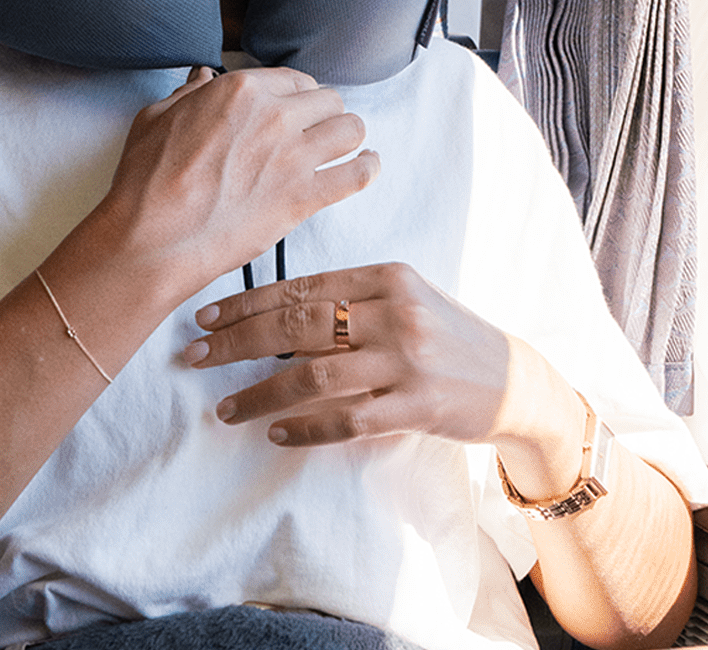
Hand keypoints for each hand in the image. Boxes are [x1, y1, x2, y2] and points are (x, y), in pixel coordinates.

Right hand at [102, 67, 378, 297]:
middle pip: (329, 100)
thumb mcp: (156, 117)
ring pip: (351, 130)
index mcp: (241, 90)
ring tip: (344, 147)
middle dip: (325, 113)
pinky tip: (368, 166)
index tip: (297, 107)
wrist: (151, 237)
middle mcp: (275, 116)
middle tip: (318, 129)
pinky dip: (368, 169)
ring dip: (348, 137)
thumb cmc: (146, 179)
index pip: (294, 78)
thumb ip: (188, 93)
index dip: (298, 94)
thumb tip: (201, 78)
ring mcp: (294, 157)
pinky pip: (356, 175)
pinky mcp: (303, 198)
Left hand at [183, 263, 512, 446]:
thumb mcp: (406, 297)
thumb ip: (351, 296)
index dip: (246, 300)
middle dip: (237, 341)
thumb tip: (274, 304)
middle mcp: (394, 312)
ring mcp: (406, 360)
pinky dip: (305, 427)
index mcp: (387, 276)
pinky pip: (346, 419)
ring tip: (223, 407)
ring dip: (260, 393)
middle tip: (192, 355)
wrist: (515, 382)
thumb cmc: (447, 336)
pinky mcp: (416, 407)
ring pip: (314, 374)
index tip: (204, 314)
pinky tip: (274, 432)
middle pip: (297, 323)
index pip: (301, 284)